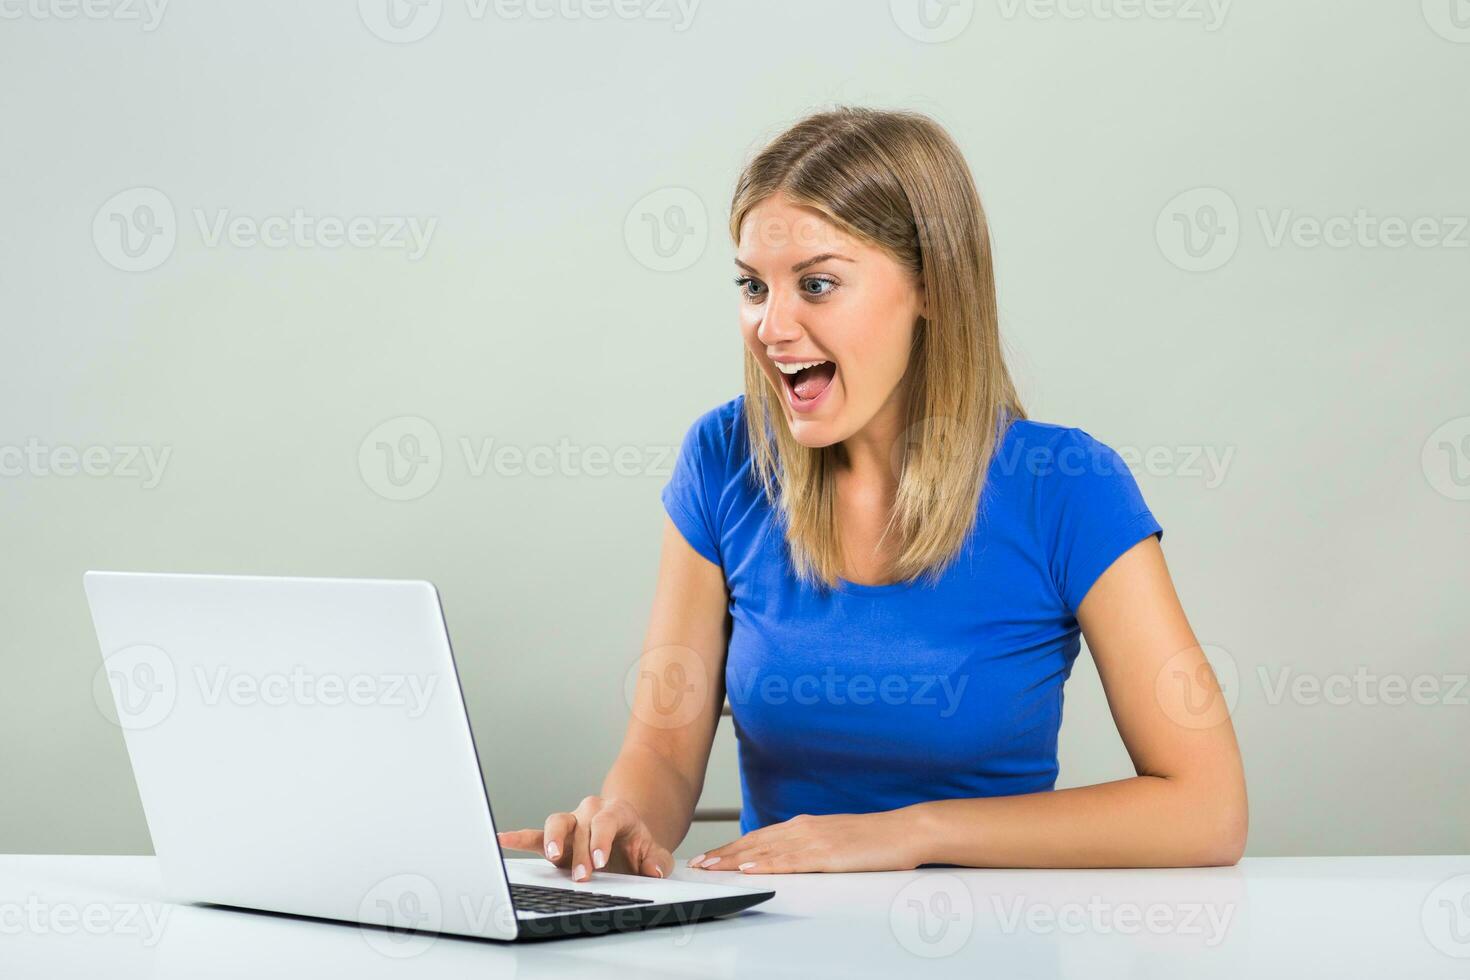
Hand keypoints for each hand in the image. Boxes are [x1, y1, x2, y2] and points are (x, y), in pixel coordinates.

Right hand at [497, 795, 673, 881]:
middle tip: (582, 876)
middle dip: (580, 851)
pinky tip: (503, 840)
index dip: (600, 839)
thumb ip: (658, 861)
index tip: (599, 861)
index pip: (606, 821)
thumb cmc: (637, 846)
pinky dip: (519, 837)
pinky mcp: (556, 838)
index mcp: (616, 812)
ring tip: (552, 856)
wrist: (625, 838)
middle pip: (581, 825)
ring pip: (557, 822)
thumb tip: (654, 871)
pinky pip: (535, 835)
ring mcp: (572, 823)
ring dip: (552, 839)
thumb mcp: (654, 853)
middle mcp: (591, 812)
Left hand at [688, 810, 921, 873]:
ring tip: (712, 867)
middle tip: (699, 863)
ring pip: (766, 851)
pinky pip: (792, 862)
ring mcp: (814, 841)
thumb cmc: (874, 839)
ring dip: (736, 859)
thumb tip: (788, 859)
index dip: (732, 847)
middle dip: (725, 854)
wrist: (904, 831)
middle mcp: (804, 829)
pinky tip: (751, 868)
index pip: (759, 837)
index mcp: (805, 826)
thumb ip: (810, 848)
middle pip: (755, 843)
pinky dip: (767, 865)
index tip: (711, 856)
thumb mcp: (835, 840)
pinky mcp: (827, 855)